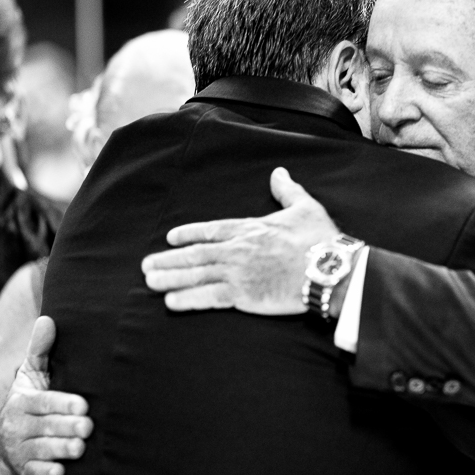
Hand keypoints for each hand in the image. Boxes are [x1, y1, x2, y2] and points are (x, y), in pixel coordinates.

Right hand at [0, 316, 92, 474]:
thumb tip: (48, 319)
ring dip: (61, 450)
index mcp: (21, 402)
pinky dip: (48, 473)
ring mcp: (20, 450)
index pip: (43, 402)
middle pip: (45, 427)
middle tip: (87, 427)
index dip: (62, 403)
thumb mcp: (31, 376)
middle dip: (67, 427)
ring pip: (41, 450)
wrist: (10, 442)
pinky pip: (35, 473)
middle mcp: (17, 426)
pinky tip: (61, 473)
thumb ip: (41, 350)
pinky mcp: (26, 470)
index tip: (83, 404)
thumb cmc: (30, 402)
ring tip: (80, 447)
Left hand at [141, 167, 339, 313]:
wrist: (329, 267)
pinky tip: (170, 302)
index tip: (170, 238)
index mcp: (250, 228)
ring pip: (196, 274)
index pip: (211, 229)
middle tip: (145, 264)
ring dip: (170, 278)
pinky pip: (209, 298)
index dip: (188, 233)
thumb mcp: (304, 207)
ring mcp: (238, 273)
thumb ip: (286, 190)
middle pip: (195, 254)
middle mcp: (238, 249)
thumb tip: (279, 172)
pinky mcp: (244, 296)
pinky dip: (188, 300)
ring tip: (149, 281)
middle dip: (168, 259)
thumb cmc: (320, 238)